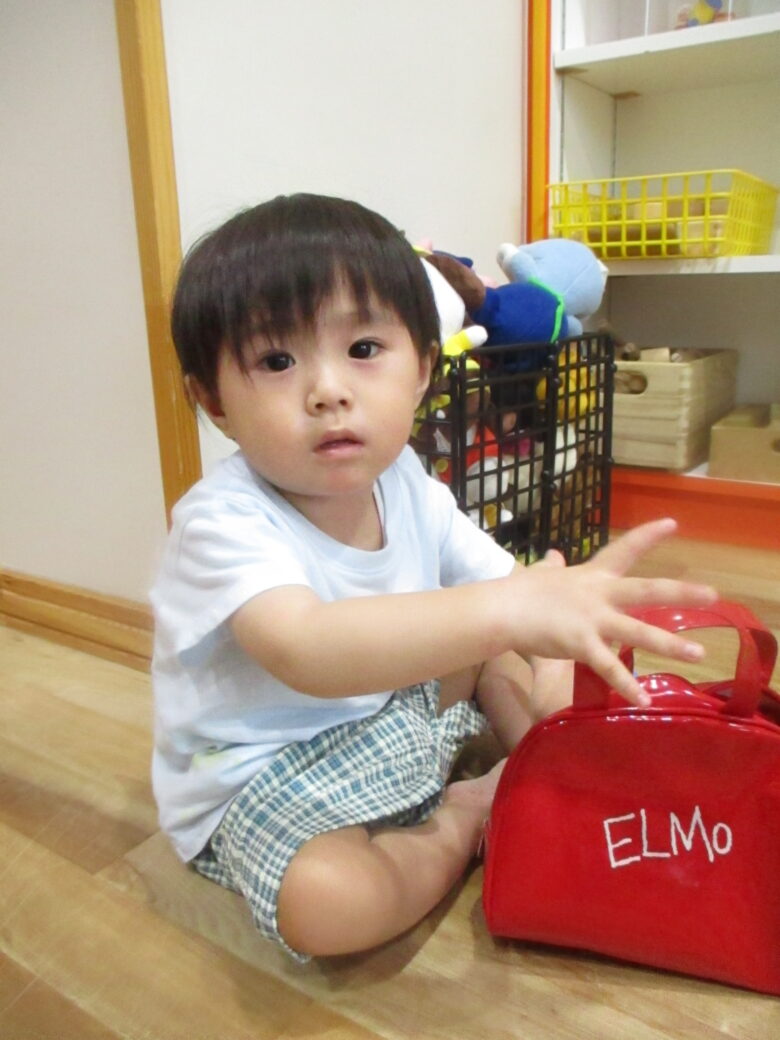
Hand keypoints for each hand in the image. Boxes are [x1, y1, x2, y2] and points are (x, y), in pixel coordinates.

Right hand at [504, 518, 716, 706]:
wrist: (500, 609)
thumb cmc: (518, 592)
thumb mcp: (539, 573)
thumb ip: (551, 567)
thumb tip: (552, 556)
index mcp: (592, 576)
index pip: (624, 550)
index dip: (649, 536)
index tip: (673, 524)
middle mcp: (599, 594)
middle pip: (647, 590)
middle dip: (681, 592)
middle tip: (713, 595)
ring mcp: (593, 620)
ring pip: (639, 631)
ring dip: (670, 645)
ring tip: (698, 655)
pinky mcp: (581, 644)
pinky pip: (609, 667)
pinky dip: (626, 686)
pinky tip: (643, 701)